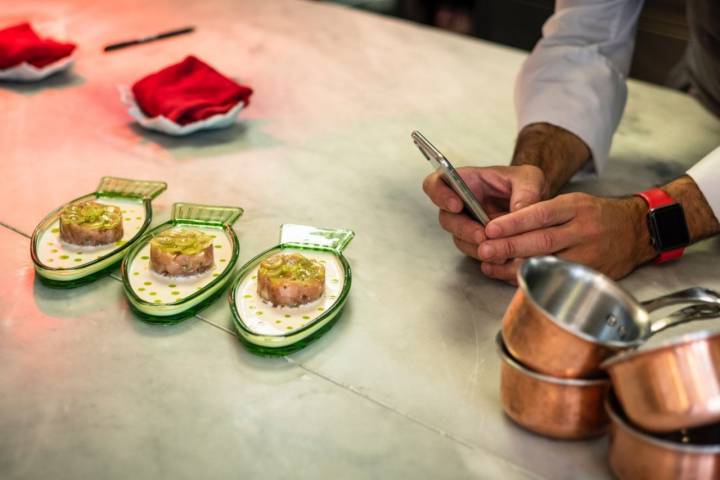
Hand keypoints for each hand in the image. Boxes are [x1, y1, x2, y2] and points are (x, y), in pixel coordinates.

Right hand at [422, 165, 546, 260]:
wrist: (536, 205)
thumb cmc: (525, 184)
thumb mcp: (530, 179)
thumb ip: (526, 191)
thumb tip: (521, 210)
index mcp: (466, 181)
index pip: (436, 184)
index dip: (440, 195)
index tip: (456, 205)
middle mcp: (461, 205)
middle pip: (446, 218)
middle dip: (463, 228)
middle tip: (481, 235)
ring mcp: (468, 226)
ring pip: (460, 239)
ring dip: (475, 246)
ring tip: (497, 250)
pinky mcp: (479, 245)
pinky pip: (476, 254)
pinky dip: (488, 258)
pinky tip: (503, 258)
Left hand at [476, 193, 656, 282]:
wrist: (636, 230)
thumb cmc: (596, 215)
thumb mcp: (573, 203)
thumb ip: (542, 213)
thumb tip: (504, 227)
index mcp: (575, 207)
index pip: (541, 213)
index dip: (514, 222)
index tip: (491, 228)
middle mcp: (583, 230)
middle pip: (542, 240)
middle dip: (509, 246)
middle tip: (484, 249)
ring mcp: (588, 254)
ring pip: (548, 262)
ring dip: (515, 267)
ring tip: (491, 266)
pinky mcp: (591, 274)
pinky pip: (557, 278)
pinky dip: (533, 278)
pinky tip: (512, 277)